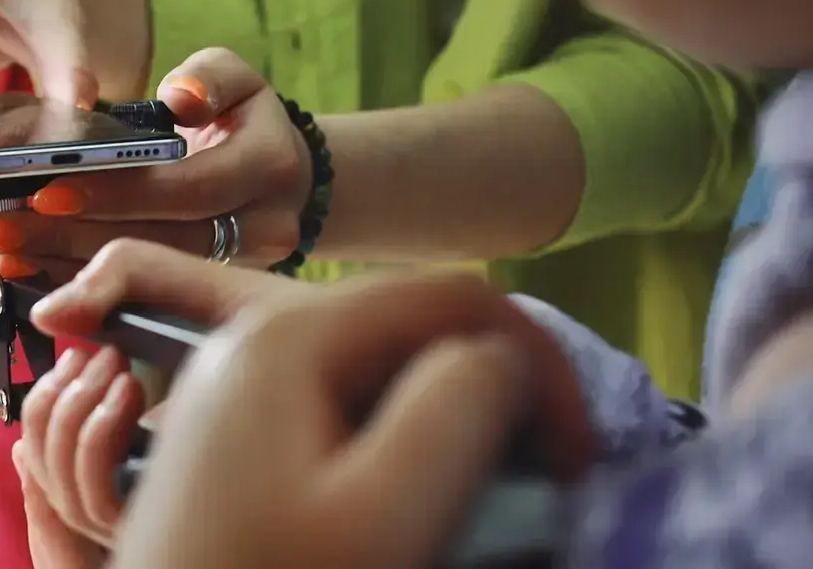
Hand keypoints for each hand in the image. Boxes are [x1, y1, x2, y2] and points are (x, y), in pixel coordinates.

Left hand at [0, 49, 312, 277]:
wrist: (286, 179)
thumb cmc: (246, 120)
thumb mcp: (238, 80)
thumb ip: (209, 78)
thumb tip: (179, 98)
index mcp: (268, 168)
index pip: (183, 187)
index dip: (114, 192)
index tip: (48, 190)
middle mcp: (263, 228)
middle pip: (158, 240)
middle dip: (71, 236)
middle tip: (0, 228)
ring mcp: (241, 270)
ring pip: (147, 274)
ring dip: (67, 265)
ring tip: (3, 253)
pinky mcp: (210, 292)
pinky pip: (142, 289)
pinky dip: (82, 280)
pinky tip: (31, 272)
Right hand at [17, 240, 311, 545]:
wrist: (358, 342)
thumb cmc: (289, 324)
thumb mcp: (201, 289)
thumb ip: (129, 277)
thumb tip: (47, 315)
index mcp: (147, 439)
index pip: (54, 460)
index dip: (39, 420)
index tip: (64, 361)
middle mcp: (158, 484)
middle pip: (49, 481)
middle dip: (49, 414)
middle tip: (92, 357)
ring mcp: (174, 506)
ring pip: (71, 499)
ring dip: (70, 422)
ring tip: (116, 364)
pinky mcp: (197, 516)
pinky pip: (102, 508)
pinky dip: (96, 444)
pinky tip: (132, 386)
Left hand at [109, 271, 588, 568]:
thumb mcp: (383, 514)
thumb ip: (458, 408)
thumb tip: (502, 358)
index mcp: (286, 338)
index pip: (449, 297)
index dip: (536, 361)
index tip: (578, 462)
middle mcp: (252, 346)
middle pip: (413, 333)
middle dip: (495, 396)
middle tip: (544, 489)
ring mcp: (237, 397)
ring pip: (380, 379)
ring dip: (453, 430)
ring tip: (492, 509)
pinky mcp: (235, 450)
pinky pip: (341, 421)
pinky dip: (401, 456)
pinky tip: (421, 515)